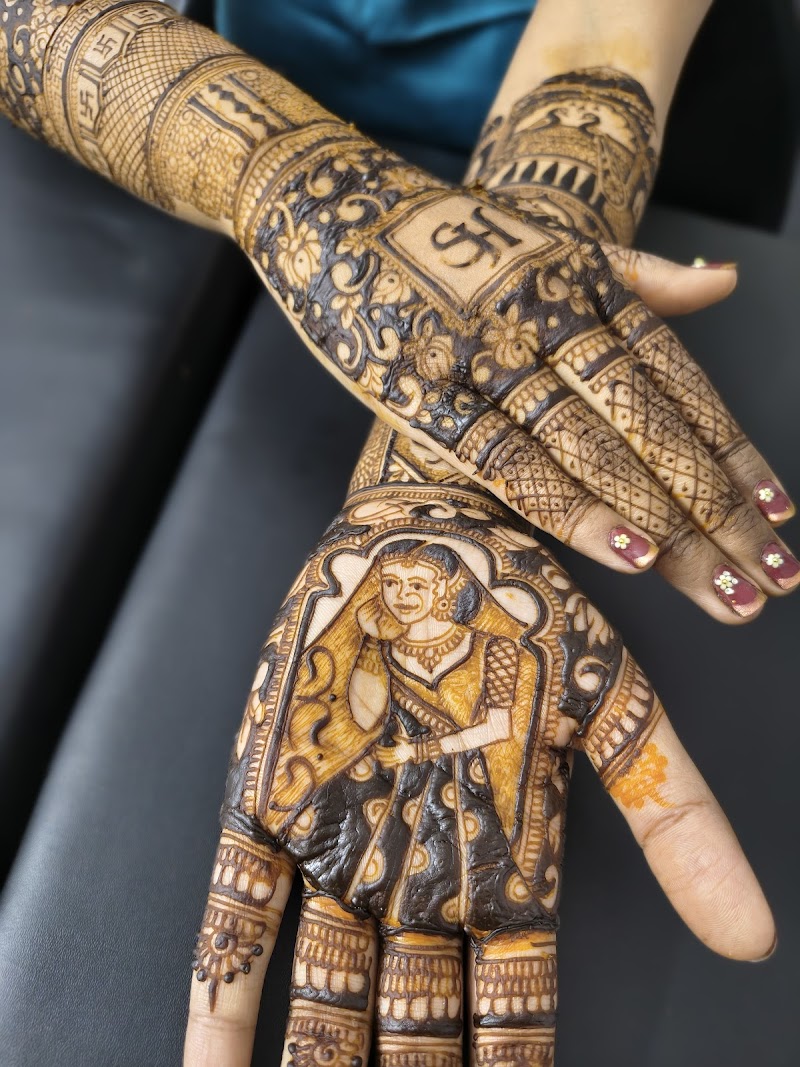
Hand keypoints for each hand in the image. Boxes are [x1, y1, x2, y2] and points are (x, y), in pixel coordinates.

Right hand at [3, 7, 794, 620]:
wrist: (336, 210)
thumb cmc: (454, 240)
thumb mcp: (551, 244)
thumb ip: (638, 274)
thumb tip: (723, 282)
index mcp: (586, 291)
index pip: (677, 384)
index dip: (732, 450)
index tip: (777, 513)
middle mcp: (549, 326)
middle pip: (650, 430)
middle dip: (714, 511)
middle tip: (770, 577)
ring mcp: (488, 362)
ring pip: (595, 452)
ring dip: (665, 525)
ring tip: (724, 590)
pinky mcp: (428, 398)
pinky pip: (508, 463)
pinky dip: (570, 507)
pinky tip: (628, 553)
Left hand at [184, 429, 773, 1065]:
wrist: (428, 533)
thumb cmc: (525, 612)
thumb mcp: (613, 711)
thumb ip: (676, 821)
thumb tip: (754, 937)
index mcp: (503, 863)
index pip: (509, 1014)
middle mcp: (417, 875)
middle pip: (409, 1028)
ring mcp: (339, 845)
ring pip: (322, 995)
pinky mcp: (270, 803)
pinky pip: (237, 919)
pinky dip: (221, 998)